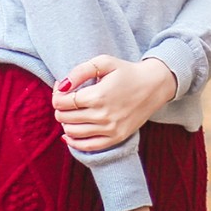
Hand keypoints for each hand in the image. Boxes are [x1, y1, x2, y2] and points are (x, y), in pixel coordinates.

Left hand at [52, 55, 177, 152]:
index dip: (57, 95)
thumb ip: (80, 71)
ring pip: (72, 133)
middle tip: (66, 99)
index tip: (62, 88)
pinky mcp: (116, 138)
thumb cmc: (127, 72)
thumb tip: (63, 85)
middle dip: (60, 108)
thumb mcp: (105, 62)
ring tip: (72, 112)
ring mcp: (109, 129)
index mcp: (98, 95)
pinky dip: (74, 143)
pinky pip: (88, 147)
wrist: (154, 85)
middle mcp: (102, 115)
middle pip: (65, 118)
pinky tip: (69, 134)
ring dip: (66, 123)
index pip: (62, 102)